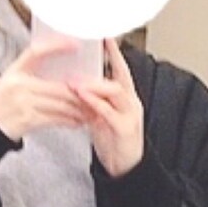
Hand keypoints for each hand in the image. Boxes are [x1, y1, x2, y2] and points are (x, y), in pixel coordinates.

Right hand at [0, 39, 87, 140]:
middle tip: (95, 91)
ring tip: (90, 109)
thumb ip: (31, 75)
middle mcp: (19, 85)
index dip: (56, 46)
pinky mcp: (27, 120)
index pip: (37, 51)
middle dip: (81, 91)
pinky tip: (77, 121)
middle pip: (59, 86)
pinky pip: (55, 119)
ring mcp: (23, 103)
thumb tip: (60, 74)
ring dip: (78, 108)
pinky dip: (69, 120)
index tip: (74, 44)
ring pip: (60, 103)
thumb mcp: (10, 82)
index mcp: (15, 72)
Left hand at [70, 38, 143, 177]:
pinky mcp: (124, 129)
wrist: (126, 169)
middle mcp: (132, 103)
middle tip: (84, 56)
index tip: (104, 37)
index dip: (114, 53)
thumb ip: (93, 101)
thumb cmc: (113, 142)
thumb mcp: (102, 116)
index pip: (121, 69)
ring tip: (76, 80)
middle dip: (104, 64)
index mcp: (127, 98)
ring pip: (115, 92)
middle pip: (120, 77)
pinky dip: (95, 103)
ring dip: (94, 84)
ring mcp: (130, 115)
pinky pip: (109, 112)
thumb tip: (75, 85)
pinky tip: (82, 97)